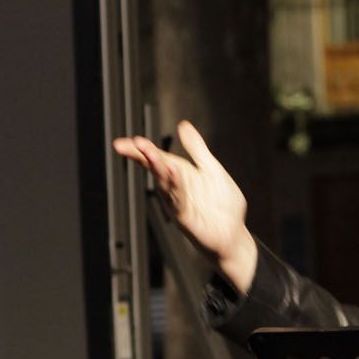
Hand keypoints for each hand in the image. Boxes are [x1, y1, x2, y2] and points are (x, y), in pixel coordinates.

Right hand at [112, 121, 258, 292]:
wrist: (232, 233)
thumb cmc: (220, 204)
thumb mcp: (211, 168)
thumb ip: (196, 148)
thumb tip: (183, 125)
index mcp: (178, 174)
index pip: (156, 159)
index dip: (140, 150)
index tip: (126, 141)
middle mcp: (174, 188)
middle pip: (156, 170)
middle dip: (145, 156)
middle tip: (135, 143)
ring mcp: (177, 203)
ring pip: (164, 184)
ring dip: (157, 169)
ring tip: (152, 154)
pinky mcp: (186, 218)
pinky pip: (178, 200)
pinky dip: (175, 187)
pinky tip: (173, 173)